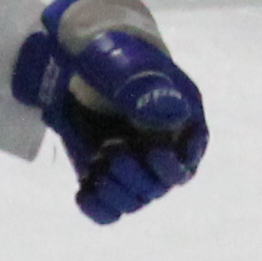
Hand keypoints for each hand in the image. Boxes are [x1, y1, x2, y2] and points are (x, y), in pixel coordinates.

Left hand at [12, 0, 208, 223]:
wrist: (71, 58)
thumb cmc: (103, 52)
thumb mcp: (119, 63)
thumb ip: (143, 87)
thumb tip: (172, 114)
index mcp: (180, 112)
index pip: (190, 155)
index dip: (175, 164)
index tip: (152, 153)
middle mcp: (163, 143)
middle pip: (162, 185)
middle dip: (138, 177)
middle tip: (111, 152)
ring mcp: (134, 161)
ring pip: (137, 199)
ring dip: (116, 192)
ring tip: (97, 163)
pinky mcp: (107, 174)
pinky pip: (110, 209)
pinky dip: (97, 207)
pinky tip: (84, 191)